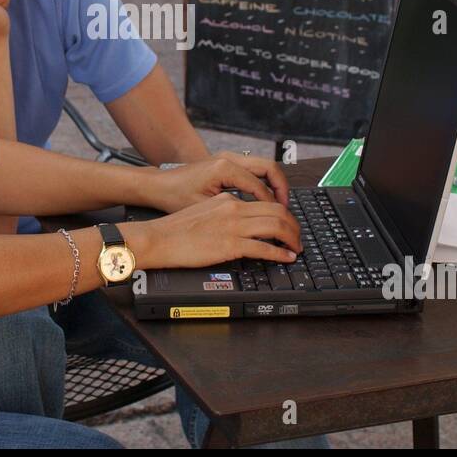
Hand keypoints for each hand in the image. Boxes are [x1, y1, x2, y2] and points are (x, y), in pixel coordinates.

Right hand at [124, 193, 300, 268]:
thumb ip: (223, 210)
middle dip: (293, 225)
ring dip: (291, 238)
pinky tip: (286, 257)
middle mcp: (233, 208)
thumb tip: (239, 220)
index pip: (264, 201)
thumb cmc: (175, 229)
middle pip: (277, 210)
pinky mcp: (229, 245)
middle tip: (298, 236)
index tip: (287, 224)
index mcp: (227, 199)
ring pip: (275, 226)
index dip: (282, 213)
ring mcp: (232, 226)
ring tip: (297, 247)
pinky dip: (280, 253)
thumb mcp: (203, 210)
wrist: (158, 238)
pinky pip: (264, 247)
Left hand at [143, 152, 289, 211]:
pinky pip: (254, 169)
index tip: (279, 222)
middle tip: (287, 210)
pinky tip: (264, 200)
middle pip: (269, 168)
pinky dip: (264, 182)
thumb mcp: (203, 208)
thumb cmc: (175, 196)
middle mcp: (229, 159)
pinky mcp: (227, 162)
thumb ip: (230, 212)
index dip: (272, 206)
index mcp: (224, 169)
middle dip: (282, 189)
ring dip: (274, 184)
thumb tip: (254, 224)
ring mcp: (229, 158)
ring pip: (264, 166)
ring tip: (279, 206)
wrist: (158, 184)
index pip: (259, 187)